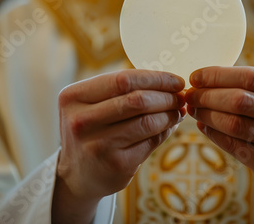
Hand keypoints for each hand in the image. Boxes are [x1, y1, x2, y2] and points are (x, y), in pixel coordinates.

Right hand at [52, 70, 184, 223]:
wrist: (77, 175)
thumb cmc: (92, 129)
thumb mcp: (92, 104)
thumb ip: (122, 90)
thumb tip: (171, 83)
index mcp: (73, 97)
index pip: (123, 79)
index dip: (156, 78)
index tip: (176, 81)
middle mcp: (81, 121)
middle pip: (138, 100)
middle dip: (167, 96)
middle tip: (181, 97)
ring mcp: (98, 145)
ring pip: (148, 121)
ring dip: (170, 114)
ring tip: (178, 111)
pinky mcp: (116, 164)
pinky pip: (151, 141)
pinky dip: (166, 131)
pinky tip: (170, 126)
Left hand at [185, 66, 253, 223]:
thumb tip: (205, 78)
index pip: (252, 76)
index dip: (219, 75)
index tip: (196, 77)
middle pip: (240, 99)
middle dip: (208, 95)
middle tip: (191, 95)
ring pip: (234, 123)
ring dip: (207, 114)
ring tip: (194, 109)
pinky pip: (233, 145)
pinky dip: (213, 133)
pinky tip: (204, 126)